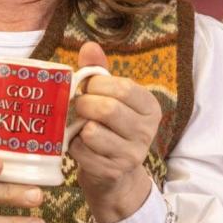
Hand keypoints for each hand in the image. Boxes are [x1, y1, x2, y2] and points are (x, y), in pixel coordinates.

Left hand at [69, 42, 161, 222]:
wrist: (114, 176)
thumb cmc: (109, 126)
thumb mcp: (109, 97)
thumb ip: (99, 71)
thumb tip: (89, 46)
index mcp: (150, 108)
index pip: (124, 87)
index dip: (98, 84)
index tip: (89, 87)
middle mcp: (146, 131)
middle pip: (107, 108)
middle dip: (84, 104)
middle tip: (79, 106)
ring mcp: (131, 155)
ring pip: (92, 131)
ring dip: (78, 126)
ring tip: (80, 126)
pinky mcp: (112, 172)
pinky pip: (81, 151)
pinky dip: (73, 145)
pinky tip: (80, 145)